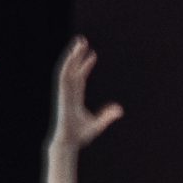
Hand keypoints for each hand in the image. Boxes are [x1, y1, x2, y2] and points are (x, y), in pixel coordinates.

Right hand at [49, 37, 123, 156]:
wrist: (69, 141)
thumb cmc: (81, 135)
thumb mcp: (98, 124)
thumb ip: (108, 116)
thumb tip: (120, 109)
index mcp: (75, 97)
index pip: (81, 77)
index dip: (86, 66)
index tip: (93, 54)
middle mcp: (69, 92)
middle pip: (73, 69)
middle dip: (77, 55)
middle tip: (83, 40)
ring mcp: (64, 93)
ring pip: (68, 69)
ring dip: (73, 56)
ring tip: (79, 43)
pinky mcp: (63, 95)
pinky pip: (64, 79)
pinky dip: (67, 68)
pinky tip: (72, 58)